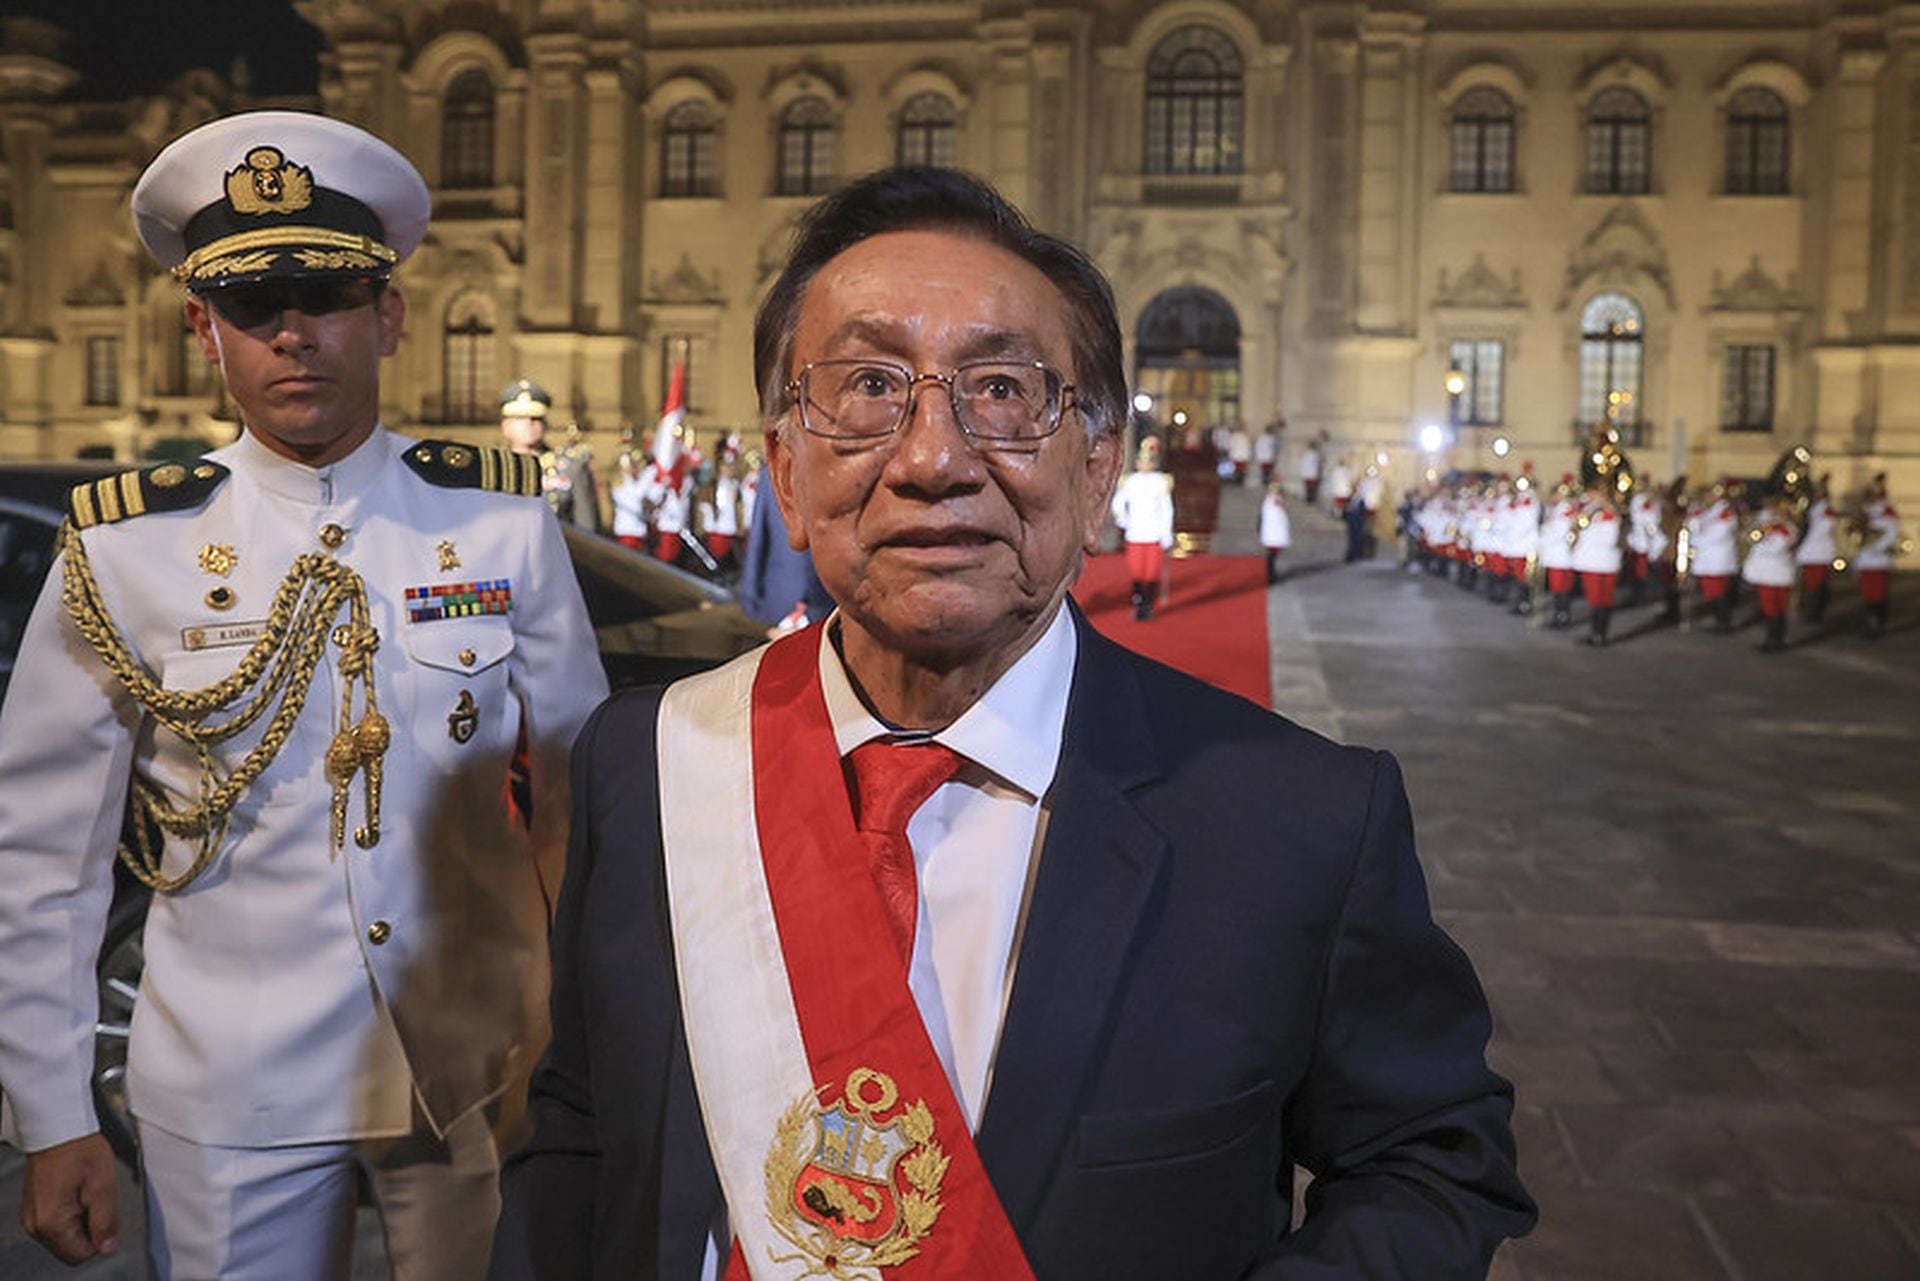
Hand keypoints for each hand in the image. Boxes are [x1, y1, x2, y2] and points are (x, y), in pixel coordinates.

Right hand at [21, 1133, 119, 1263]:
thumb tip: (107, 1248)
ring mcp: (32, 1217)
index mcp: (51, 1223)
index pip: (80, 1255)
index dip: (100, 1238)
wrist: (58, 1128)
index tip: (106, 1216)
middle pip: (71, 1247)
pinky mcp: (34, 1208)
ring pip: (65, 1235)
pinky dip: (72, 1211)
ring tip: (86, 1191)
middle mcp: (35, 1224)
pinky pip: (57, 1222)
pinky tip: (77, 1190)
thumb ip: (106, 1221)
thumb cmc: (79, 1149)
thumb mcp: (103, 1185)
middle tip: (96, 1200)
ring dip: (81, 1219)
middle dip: (90, 1228)